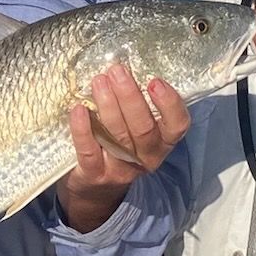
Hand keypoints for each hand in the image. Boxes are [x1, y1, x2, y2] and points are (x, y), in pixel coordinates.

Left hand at [56, 65, 189, 233]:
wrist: (96, 190)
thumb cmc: (119, 145)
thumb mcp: (136, 129)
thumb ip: (138, 105)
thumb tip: (126, 65)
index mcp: (162, 142)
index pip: (177, 126)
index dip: (169, 104)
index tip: (155, 81)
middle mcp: (146, 157)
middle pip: (142, 127)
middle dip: (130, 96)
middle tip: (117, 71)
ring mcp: (121, 168)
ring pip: (117, 136)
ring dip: (107, 105)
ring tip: (98, 81)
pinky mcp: (95, 174)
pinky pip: (89, 150)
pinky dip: (82, 129)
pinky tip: (77, 109)